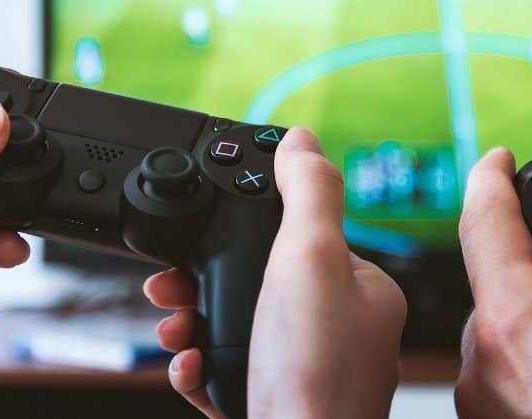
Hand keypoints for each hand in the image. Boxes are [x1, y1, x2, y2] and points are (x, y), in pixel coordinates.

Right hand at [143, 127, 406, 418]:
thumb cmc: (313, 378)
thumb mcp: (309, 259)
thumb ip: (308, 193)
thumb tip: (304, 139)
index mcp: (362, 290)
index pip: (301, 234)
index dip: (246, 228)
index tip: (203, 229)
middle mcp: (342, 331)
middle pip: (261, 282)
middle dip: (205, 281)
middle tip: (170, 288)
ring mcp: (310, 374)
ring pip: (240, 328)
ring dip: (195, 324)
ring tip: (174, 331)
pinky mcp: (280, 408)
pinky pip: (232, 375)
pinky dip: (202, 369)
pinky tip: (190, 370)